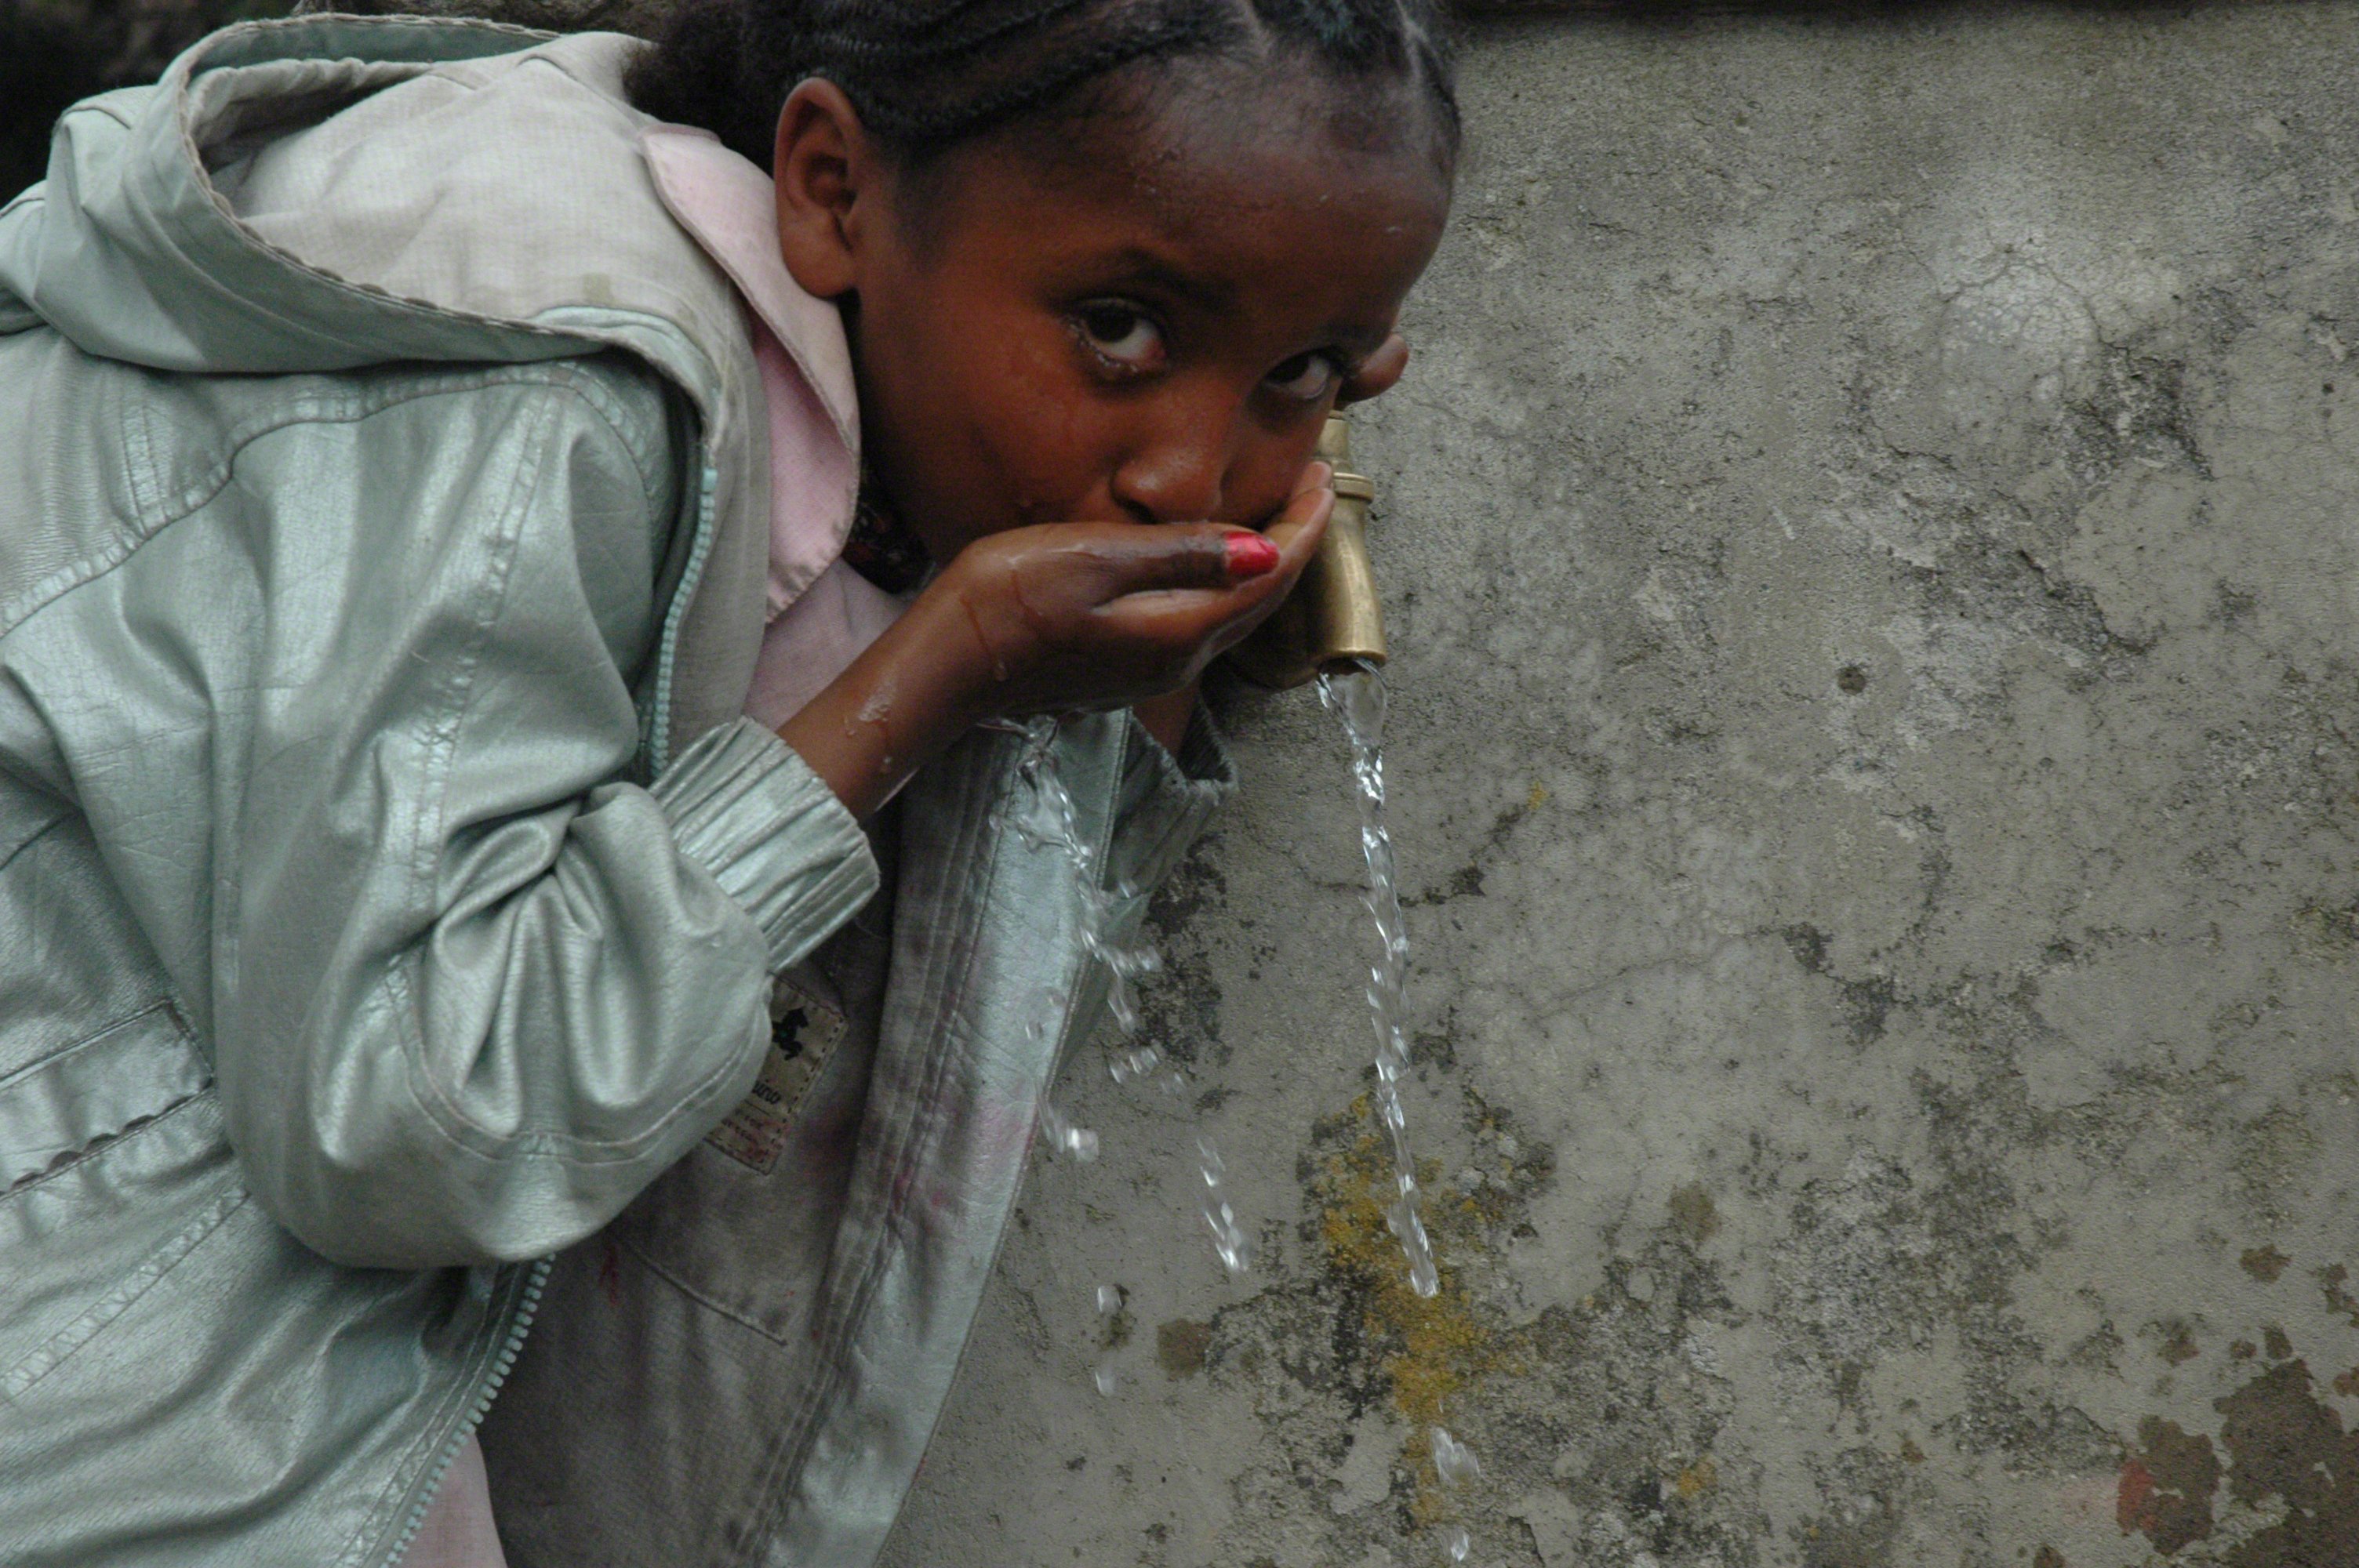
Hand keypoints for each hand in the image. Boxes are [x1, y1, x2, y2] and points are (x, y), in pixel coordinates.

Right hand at [778, 464, 1331, 817]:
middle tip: (1311, 485)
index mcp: (1179, 630)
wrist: (944, 666)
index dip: (1303, 524)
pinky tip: (1211, 558)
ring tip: (1274, 515)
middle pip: (1262, 600)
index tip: (1321, 475)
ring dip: (1262, 566)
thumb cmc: (1006, 601)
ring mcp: (1149, 670)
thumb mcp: (1094, 559)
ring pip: (1233, 614)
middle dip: (1294, 542)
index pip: (1270, 575)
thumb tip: (1263, 551)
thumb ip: (1181, 554)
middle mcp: (1177, 660)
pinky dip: (1223, 585)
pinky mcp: (1123, 668)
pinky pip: (1199, 622)